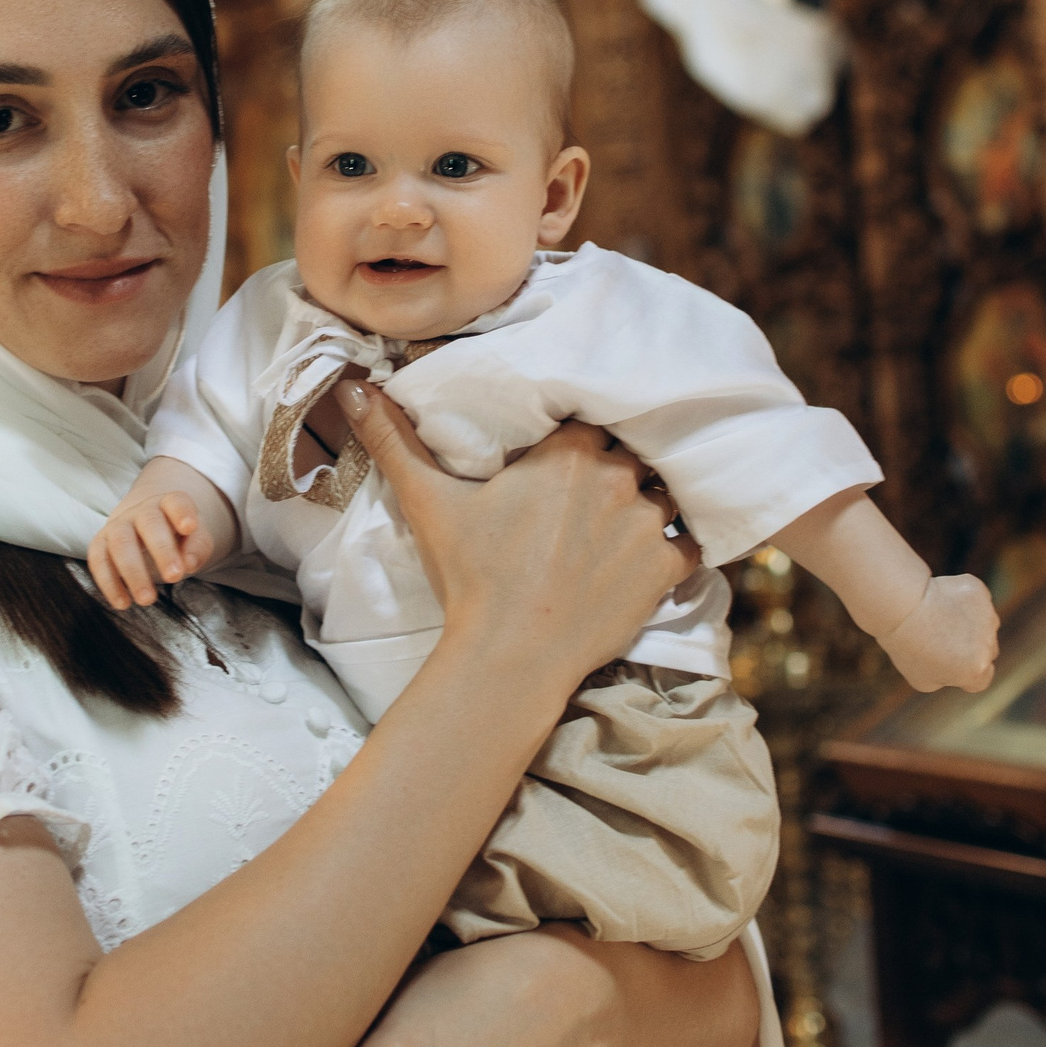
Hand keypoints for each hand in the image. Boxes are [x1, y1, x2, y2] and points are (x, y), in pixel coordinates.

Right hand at [88, 462, 232, 610]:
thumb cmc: (176, 536)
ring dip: (133, 572)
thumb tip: (188, 564)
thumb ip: (198, 547)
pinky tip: (123, 603)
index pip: (176, 502)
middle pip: (150, 523)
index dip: (182, 512)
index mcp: (168, 504)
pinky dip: (109, 583)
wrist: (145, 529)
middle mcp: (141, 511)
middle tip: (174, 577)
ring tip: (148, 600)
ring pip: (121, 543)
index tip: (190, 527)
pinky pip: (98, 560)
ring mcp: (118, 526)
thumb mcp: (195, 538)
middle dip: (162, 550)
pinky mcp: (100, 544)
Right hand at [338, 382, 697, 707]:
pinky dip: (681, 543)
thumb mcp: (428, 502)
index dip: (589, 424)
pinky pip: (692, 541)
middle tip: (599, 482)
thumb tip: (353, 389)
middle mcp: (615, 477)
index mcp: (567, 451)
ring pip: (665, 490)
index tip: (577, 438)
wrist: (510, 657)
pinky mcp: (665, 568)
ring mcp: (646, 522)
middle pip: (633, 448)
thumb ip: (394, 440)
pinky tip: (663, 550)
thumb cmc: (470, 577)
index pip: (594, 412)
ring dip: (651, 499)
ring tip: (629, 517)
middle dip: (620, 460)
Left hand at [879, 572, 998, 693]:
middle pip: (987, 650)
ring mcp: (986, 615)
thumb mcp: (922, 680)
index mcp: (976, 670)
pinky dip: (962, 600)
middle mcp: (988, 644)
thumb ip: (947, 679)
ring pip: (985, 623)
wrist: (902, 607)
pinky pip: (976, 599)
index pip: (983, 678)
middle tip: (939, 640)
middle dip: (970, 648)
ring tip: (938, 619)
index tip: (951, 665)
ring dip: (970, 624)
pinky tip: (941, 601)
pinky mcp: (978, 591)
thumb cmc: (908, 646)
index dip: (967, 673)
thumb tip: (955, 670)